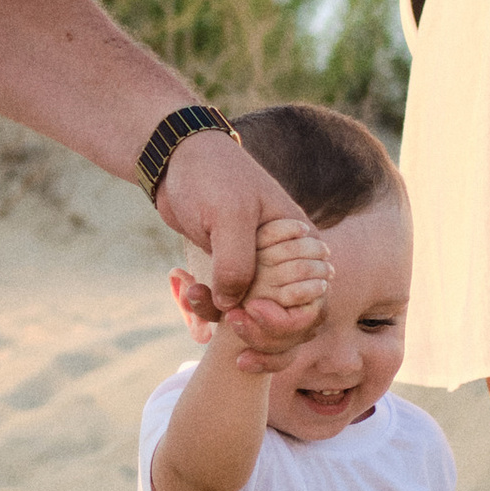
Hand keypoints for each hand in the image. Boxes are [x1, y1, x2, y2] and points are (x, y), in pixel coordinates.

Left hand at [153, 128, 318, 315]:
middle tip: (228, 319)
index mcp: (300, 243)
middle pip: (287, 319)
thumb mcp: (229, 214)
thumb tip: (231, 307)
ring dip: (224, 318)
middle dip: (257, 330)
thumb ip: (237, 262)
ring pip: (253, 317)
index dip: (287, 320)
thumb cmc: (212, 175)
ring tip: (194, 295)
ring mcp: (258, 269)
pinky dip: (206, 306)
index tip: (251, 312)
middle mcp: (285, 260)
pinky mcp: (231, 272)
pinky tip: (187, 286)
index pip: (312, 300)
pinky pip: (227, 305)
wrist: (177, 161)